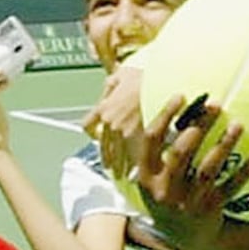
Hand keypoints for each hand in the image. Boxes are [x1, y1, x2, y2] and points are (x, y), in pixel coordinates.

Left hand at [85, 60, 148, 177]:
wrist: (160, 83)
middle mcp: (111, 123)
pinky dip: (136, 164)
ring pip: (118, 156)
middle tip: (112, 167)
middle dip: (108, 158)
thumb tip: (109, 87)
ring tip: (125, 175)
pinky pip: (134, 157)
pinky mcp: (141, 139)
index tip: (97, 138)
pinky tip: (140, 170)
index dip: (93, 134)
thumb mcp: (121, 74)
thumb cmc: (143, 76)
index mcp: (104, 108)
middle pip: (104, 147)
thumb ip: (111, 84)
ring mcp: (125, 133)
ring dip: (121, 166)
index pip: (88, 126)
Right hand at [126, 92, 248, 237]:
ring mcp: (187, 201)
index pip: (152, 140)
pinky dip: (245, 171)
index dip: (165, 115)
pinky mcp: (210, 210)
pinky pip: (231, 188)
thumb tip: (178, 107)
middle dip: (199, 126)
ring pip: (207, 170)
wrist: (182, 239)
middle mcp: (164, 189)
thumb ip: (160, 148)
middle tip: (215, 104)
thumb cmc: (170, 194)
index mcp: (147, 175)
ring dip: (224, 145)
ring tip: (238, 124)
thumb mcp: (154, 176)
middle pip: (181, 152)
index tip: (182, 95)